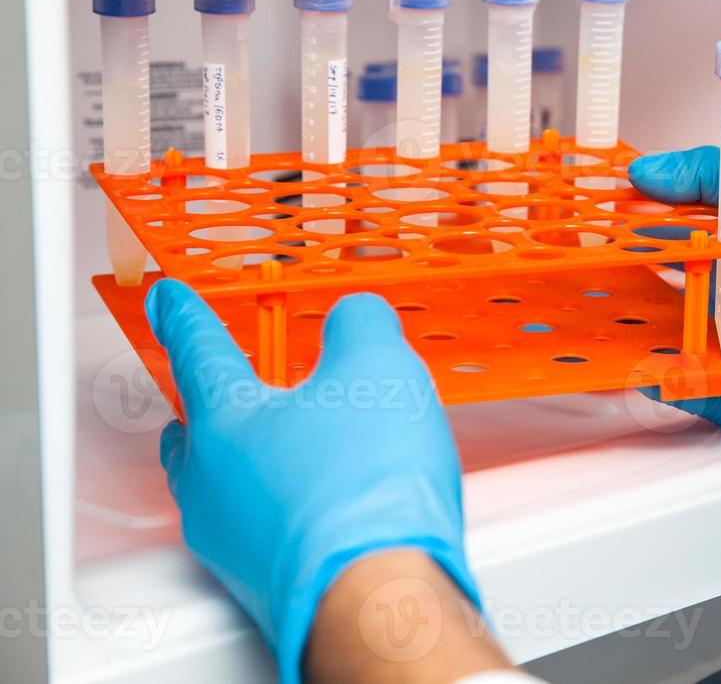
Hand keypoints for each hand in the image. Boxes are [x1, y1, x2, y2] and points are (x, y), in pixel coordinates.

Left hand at [145, 279, 484, 683]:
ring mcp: (233, 542)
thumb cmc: (364, 487)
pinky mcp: (266, 584)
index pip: (197, 349)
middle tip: (233, 390)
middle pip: (195, 433)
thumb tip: (357, 318)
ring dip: (254, 463)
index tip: (167, 299)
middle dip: (211, 408)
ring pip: (226, 487)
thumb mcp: (379, 369)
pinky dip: (287, 508)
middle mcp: (213, 483)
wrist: (379, 597)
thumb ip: (361, 326)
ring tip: (297, 450)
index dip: (186, 315)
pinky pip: (264, 529)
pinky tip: (327, 504)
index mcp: (224, 420)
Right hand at [629, 147, 720, 517]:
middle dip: (619, 280)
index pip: (671, 231)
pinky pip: (675, 387)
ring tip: (594, 318)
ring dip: (628, 331)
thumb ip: (711, 176)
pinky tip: (630, 366)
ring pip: (657, 338)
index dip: (633, 223)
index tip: (595, 216)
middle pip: (656, 286)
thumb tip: (646, 170)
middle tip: (581, 271)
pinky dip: (651, 380)